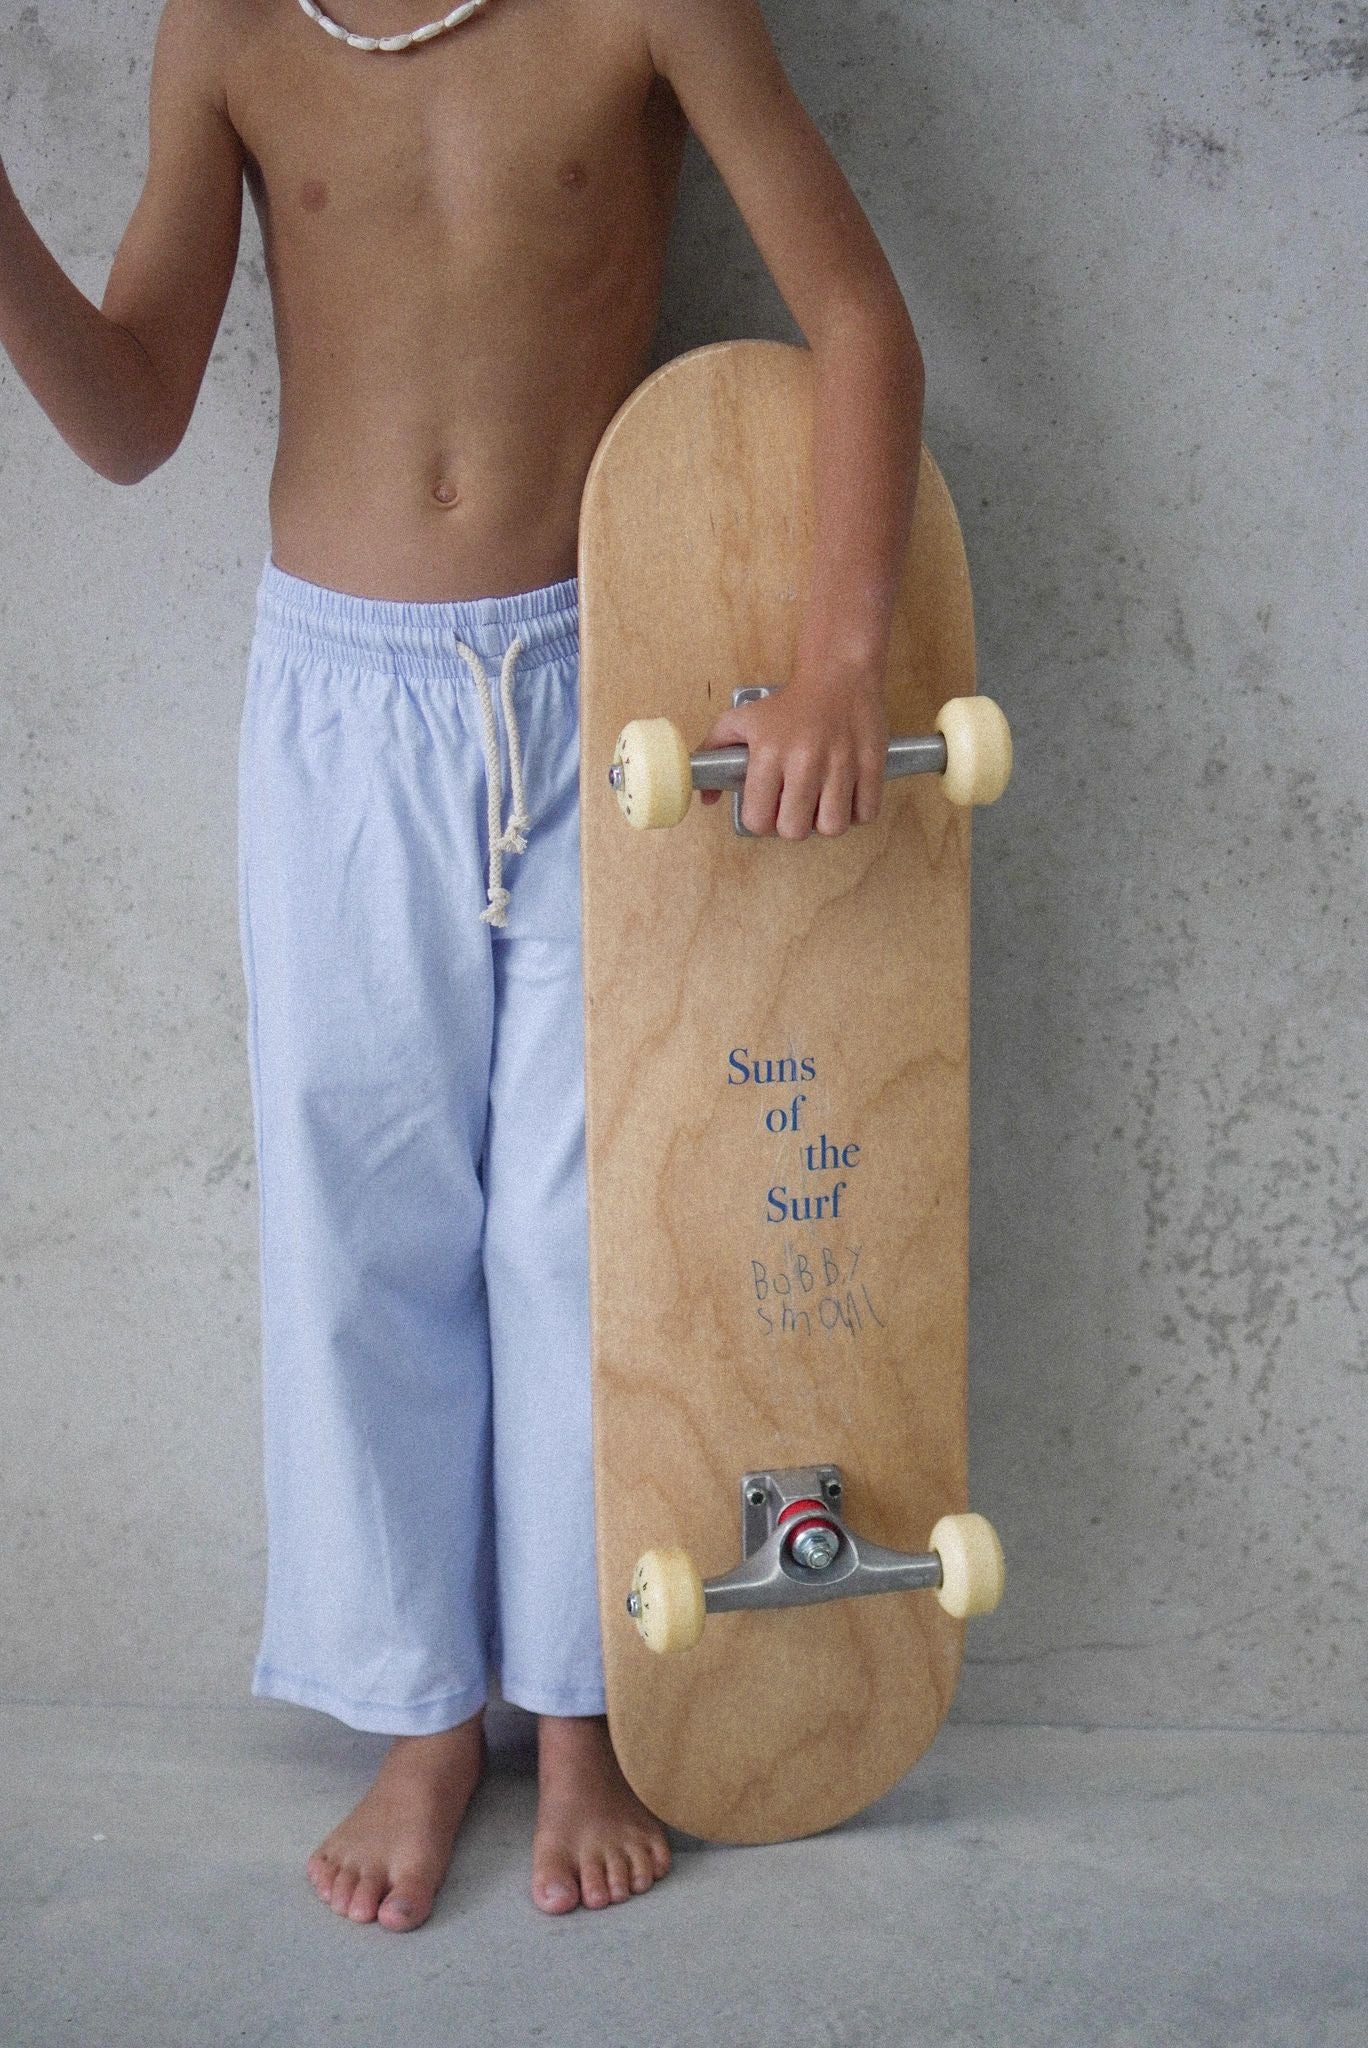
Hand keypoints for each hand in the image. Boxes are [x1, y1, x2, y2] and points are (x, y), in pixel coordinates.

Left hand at [697, 676, 888, 837]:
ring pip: (833, 827)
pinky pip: (866, 812)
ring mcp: (841, 763)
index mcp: (769, 753)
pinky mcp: (871, 763)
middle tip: (796, 809)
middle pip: (795, 830)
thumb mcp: (741, 719)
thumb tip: (707, 797)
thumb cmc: (789, 703)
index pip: (759, 819)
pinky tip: (846, 796)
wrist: (837, 674)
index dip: (762, 822)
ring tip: (822, 805)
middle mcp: (805, 761)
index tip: (769, 810)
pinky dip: (857, 812)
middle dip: (793, 826)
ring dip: (826, 823)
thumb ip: (713, 753)